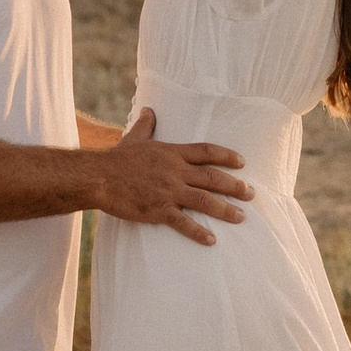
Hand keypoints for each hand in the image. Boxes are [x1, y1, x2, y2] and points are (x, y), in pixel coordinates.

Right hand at [94, 106, 251, 245]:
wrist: (98, 177)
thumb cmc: (116, 158)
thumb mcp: (134, 138)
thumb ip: (145, 125)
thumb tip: (148, 110)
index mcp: (172, 153)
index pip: (206, 152)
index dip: (227, 156)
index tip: (242, 163)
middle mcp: (175, 171)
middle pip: (212, 177)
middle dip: (235, 186)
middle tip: (252, 194)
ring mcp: (168, 191)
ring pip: (204, 200)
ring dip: (225, 209)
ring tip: (241, 217)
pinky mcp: (158, 210)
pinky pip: (183, 222)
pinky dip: (199, 232)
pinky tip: (212, 240)